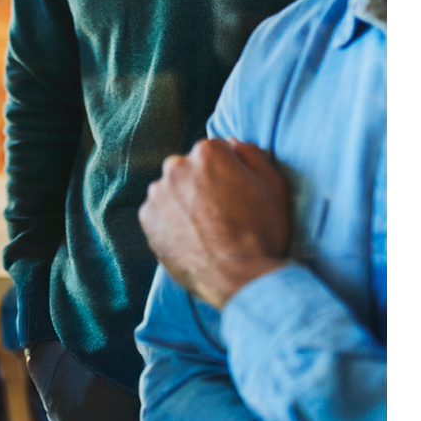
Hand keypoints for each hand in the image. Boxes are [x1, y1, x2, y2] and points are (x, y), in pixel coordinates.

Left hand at [138, 138, 290, 308]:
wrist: (240, 279)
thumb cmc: (262, 231)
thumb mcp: (274, 185)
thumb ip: (251, 154)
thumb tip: (230, 142)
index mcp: (207, 152)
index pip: (216, 152)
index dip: (229, 173)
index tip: (237, 194)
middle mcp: (176, 166)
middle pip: (190, 168)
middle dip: (203, 184)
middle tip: (222, 214)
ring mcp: (158, 192)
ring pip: (173, 189)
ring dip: (185, 202)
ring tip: (206, 229)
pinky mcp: (146, 218)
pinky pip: (159, 212)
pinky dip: (171, 221)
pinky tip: (191, 238)